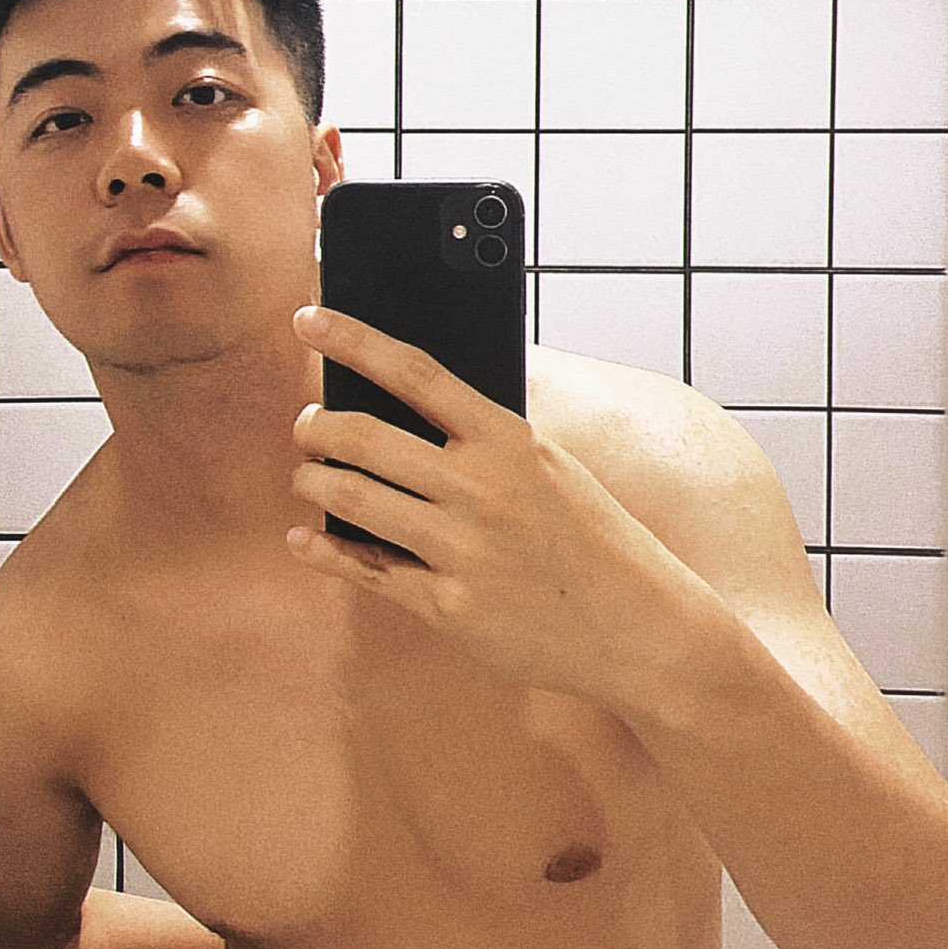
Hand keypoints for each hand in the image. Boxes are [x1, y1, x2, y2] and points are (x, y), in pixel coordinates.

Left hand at [287, 303, 722, 716]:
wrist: (643, 630)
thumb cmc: (592, 540)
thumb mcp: (552, 468)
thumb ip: (486, 439)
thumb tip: (405, 406)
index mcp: (510, 440)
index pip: (416, 373)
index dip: (354, 339)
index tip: (308, 318)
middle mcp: (482, 490)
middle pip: (366, 438)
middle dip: (317, 427)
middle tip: (306, 425)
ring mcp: (463, 551)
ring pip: (354, 500)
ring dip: (314, 482)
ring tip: (307, 476)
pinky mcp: (451, 609)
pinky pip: (366, 571)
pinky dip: (324, 552)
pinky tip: (304, 540)